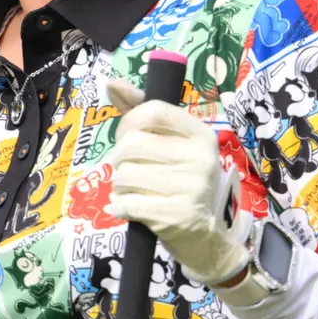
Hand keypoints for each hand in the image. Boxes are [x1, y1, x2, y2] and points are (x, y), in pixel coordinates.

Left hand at [103, 78, 251, 286]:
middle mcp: (200, 158)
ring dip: (119, 184)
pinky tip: (130, 207)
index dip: (128, 122)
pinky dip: (119, 206)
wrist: (204, 236)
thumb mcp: (171, 143)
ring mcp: (190, 188)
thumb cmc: (181, 180)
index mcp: (201, 135)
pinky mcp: (174, 216)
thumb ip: (140, 109)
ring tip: (135, 189)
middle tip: (129, 168)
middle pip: (131, 143)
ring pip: (124, 174)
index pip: (151, 111)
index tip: (127, 136)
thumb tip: (112, 83)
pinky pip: (125, 202)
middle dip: (120, 158)